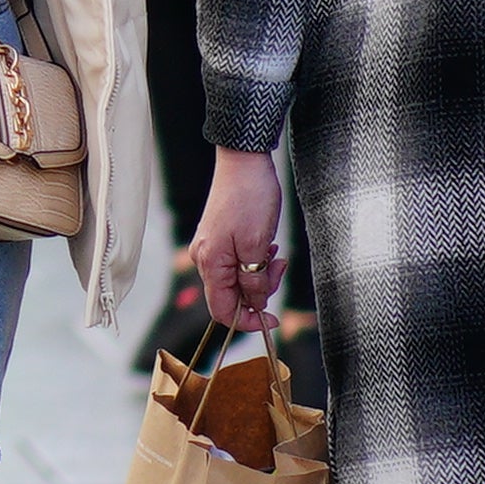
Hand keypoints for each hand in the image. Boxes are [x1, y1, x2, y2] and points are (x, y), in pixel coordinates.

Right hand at [196, 149, 288, 328]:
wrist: (244, 161)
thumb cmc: (249, 199)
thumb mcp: (256, 245)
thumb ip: (254, 280)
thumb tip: (254, 304)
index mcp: (210, 263)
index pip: (222, 311)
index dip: (247, 321)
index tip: (273, 319)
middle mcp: (205, 258)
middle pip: (231, 295)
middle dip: (259, 292)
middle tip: (279, 269)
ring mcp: (211, 248)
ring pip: (237, 279)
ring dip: (261, 275)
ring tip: (277, 255)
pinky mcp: (220, 238)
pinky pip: (238, 263)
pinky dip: (256, 261)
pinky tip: (268, 246)